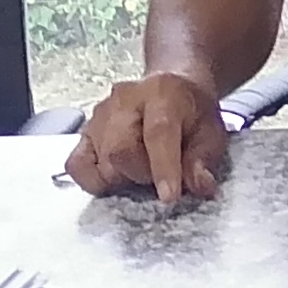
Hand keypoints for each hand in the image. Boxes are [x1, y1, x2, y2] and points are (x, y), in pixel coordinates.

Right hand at [65, 70, 228, 202]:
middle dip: (141, 176)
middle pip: (120, 150)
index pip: (158, 133)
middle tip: (158, 178)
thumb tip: (199, 186)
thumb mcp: (211, 134)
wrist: (170, 90)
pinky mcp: (84, 131)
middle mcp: (124, 99)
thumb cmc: (191, 114)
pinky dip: (92, 180)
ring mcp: (99, 114)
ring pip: (100, 160)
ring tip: (141, 170)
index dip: (163, 168)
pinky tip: (114, 179)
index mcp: (162, 94)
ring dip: (122, 179)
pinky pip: (76, 164)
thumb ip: (203, 160)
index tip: (169, 197)